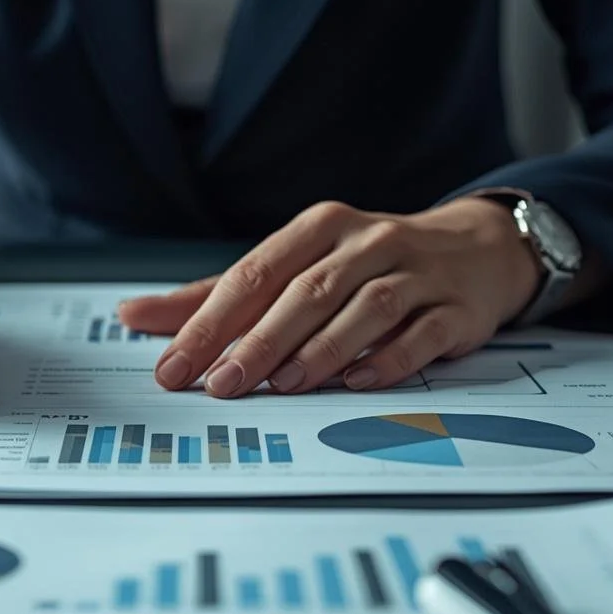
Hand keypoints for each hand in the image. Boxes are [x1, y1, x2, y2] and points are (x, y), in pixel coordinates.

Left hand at [118, 198, 542, 396]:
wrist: (476, 248)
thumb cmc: (368, 262)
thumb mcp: (295, 264)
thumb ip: (218, 295)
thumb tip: (136, 317)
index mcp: (318, 228)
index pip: (254, 273)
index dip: (210, 321)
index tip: (175, 365)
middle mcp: (366, 243)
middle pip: (304, 292)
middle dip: (257, 340)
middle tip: (221, 384)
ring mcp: (415, 274)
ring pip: (363, 309)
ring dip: (321, 349)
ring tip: (281, 385)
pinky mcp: (455, 309)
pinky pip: (421, 334)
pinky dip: (390, 360)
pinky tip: (359, 383)